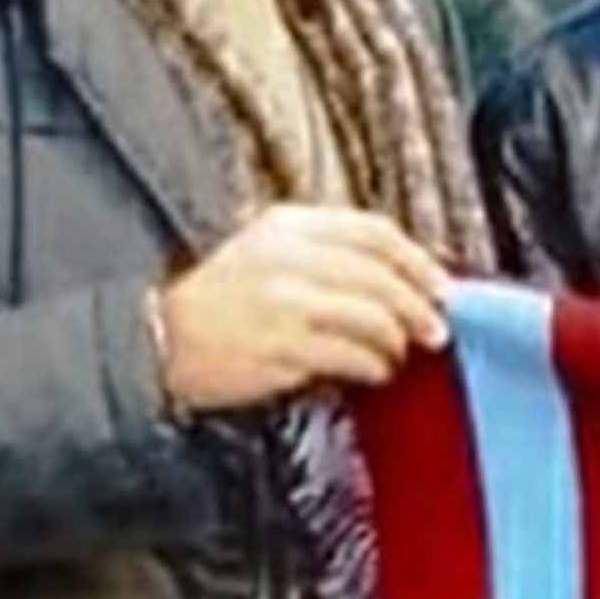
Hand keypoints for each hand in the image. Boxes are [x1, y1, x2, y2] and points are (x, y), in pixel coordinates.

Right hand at [155, 203, 450, 410]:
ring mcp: (284, 304)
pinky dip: (373, 366)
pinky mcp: (281, 347)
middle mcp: (288, 258)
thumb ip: (327, 254)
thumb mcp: (267, 251)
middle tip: (436, 329)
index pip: (374, 232)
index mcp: (288, 226)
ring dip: (397, 341)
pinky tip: (373, 372)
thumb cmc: (220, 299)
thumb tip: (404, 277)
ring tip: (398, 354)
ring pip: (372, 318)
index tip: (441, 286)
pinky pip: (350, 356)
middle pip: (382, 277)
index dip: (418, 261)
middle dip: (419, 306)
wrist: (158, 337)